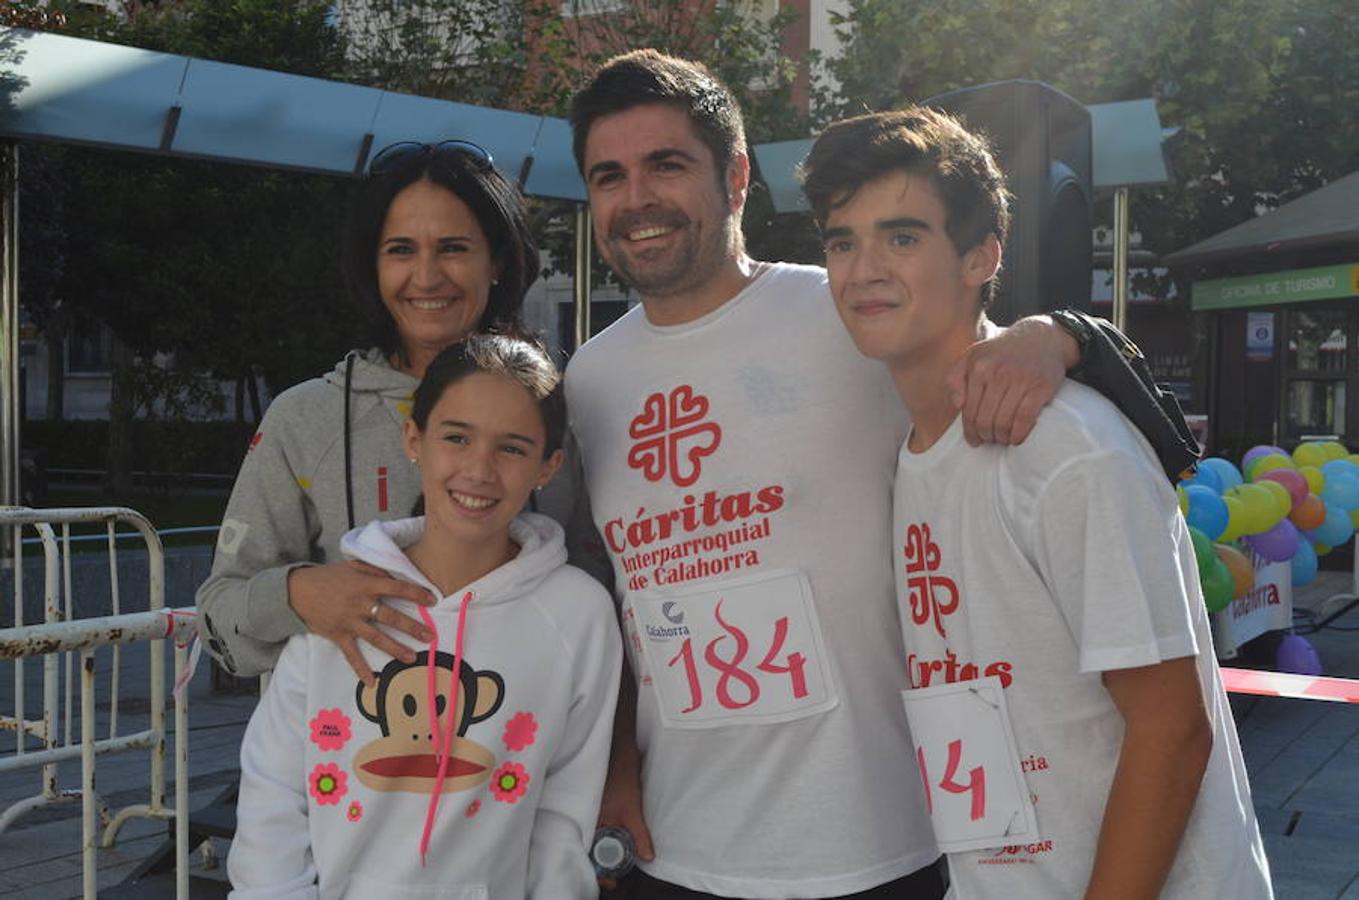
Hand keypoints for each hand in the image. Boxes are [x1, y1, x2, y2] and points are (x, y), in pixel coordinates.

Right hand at [287, 561, 436, 686]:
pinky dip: (361, 669)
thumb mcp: (353, 566)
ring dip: (395, 649)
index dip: (416, 593)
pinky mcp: (338, 635)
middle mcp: (360, 604)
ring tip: (412, 659)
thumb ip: (375, 570)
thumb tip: (399, 573)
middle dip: (412, 627)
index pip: (397, 588)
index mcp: (366, 584)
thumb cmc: (329, 576)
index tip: (433, 600)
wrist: (297, 590)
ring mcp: (349, 621)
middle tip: (431, 637)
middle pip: (391, 617)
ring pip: (376, 638)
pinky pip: (351, 655)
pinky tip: (372, 682)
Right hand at [596, 741, 653, 889]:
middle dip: (601, 868)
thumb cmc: (621, 778)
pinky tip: (616, 843)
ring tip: (617, 864)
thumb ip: (639, 835)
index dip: (598, 874)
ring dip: (604, 854)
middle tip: (614, 879)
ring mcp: (589, 815)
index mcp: (589, 824)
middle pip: (589, 853)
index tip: (611, 883)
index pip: (586, 857)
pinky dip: (605, 840)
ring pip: (593, 842)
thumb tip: (647, 858)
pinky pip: (597, 831)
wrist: (618, 753)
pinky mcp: (595, 809)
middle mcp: (585, 821)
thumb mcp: (633, 810)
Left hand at [946, 316, 1071, 444]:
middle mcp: (998, 373)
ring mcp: (1021, 379)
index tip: (973, 439)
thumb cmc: (1002, 352)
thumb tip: (957, 405)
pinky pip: (1025, 418)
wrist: (1041, 338)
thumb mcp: (972, 355)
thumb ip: (955, 377)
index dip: (970, 430)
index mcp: (978, 367)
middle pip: (985, 420)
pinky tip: (1016, 437)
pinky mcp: (1041, 386)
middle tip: (989, 440)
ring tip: (1002, 439)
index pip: (969, 410)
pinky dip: (1019, 434)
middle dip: (985, 436)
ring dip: (1001, 437)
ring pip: (1003, 422)